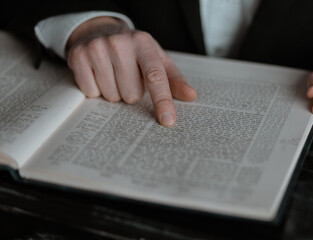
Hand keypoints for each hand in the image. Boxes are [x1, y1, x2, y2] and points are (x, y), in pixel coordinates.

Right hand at [66, 17, 196, 126]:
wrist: (100, 30)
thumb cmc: (132, 50)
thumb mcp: (156, 59)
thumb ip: (174, 79)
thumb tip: (190, 96)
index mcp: (144, 44)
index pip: (155, 77)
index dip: (162, 101)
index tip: (167, 121)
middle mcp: (120, 43)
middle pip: (131, 94)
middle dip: (131, 92)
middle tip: (127, 77)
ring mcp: (97, 48)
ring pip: (111, 96)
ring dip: (114, 91)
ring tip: (113, 74)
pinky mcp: (78, 56)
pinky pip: (91, 92)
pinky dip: (96, 90)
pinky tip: (98, 74)